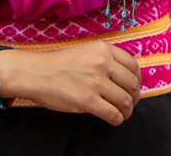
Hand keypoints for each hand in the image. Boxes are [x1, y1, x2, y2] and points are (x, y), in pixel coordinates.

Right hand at [0, 41, 140, 125]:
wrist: (35, 73)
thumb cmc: (57, 64)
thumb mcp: (86, 52)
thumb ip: (104, 60)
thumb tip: (122, 76)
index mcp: (104, 50)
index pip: (133, 66)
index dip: (136, 80)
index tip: (133, 87)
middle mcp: (102, 63)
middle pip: (132, 84)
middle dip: (134, 97)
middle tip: (130, 103)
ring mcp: (95, 82)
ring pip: (125, 101)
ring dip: (127, 111)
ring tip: (123, 114)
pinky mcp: (88, 100)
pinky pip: (112, 113)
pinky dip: (117, 119)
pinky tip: (114, 120)